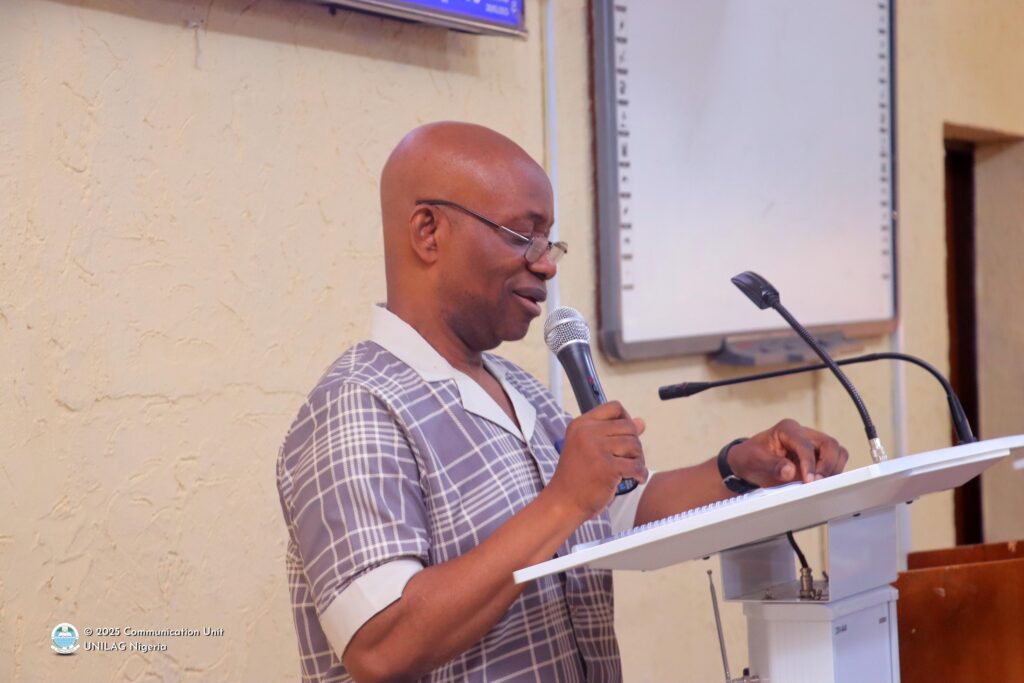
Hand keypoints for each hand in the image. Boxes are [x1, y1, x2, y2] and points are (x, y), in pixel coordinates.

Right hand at [547, 401, 648, 519]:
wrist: (564, 501)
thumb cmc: (577, 476)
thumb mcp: (588, 447)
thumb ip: (613, 433)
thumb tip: (642, 423)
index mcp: (581, 424)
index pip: (614, 407)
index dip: (625, 419)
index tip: (625, 436)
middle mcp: (587, 433)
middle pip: (628, 426)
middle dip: (634, 443)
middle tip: (630, 458)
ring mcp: (597, 449)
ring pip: (634, 444)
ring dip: (638, 459)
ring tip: (631, 470)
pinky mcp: (607, 467)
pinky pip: (636, 465)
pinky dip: (641, 474)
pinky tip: (636, 479)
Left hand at [728, 418, 848, 486]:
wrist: (748, 463)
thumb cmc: (751, 458)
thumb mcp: (754, 462)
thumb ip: (772, 466)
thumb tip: (790, 471)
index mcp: (787, 429)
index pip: (805, 445)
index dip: (809, 464)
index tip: (809, 481)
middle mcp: (804, 433)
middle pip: (829, 444)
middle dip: (827, 465)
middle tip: (817, 483)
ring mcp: (813, 445)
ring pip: (837, 452)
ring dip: (833, 469)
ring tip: (820, 485)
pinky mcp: (818, 457)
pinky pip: (835, 463)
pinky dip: (833, 474)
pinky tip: (821, 484)